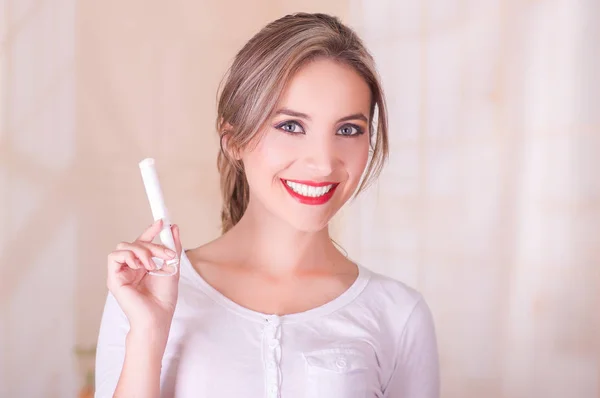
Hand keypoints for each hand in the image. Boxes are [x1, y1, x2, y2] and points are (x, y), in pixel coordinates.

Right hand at [106, 219, 181, 337]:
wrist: (158, 316)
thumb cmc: (164, 298)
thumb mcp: (172, 267)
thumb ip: (172, 248)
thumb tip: (174, 227)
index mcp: (142, 266)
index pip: (142, 243)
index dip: (150, 231)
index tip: (162, 222)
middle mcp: (130, 268)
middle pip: (134, 243)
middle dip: (151, 244)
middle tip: (166, 254)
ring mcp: (121, 273)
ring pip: (124, 247)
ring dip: (141, 251)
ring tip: (152, 264)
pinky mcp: (113, 278)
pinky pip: (114, 257)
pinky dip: (128, 256)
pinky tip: (140, 266)